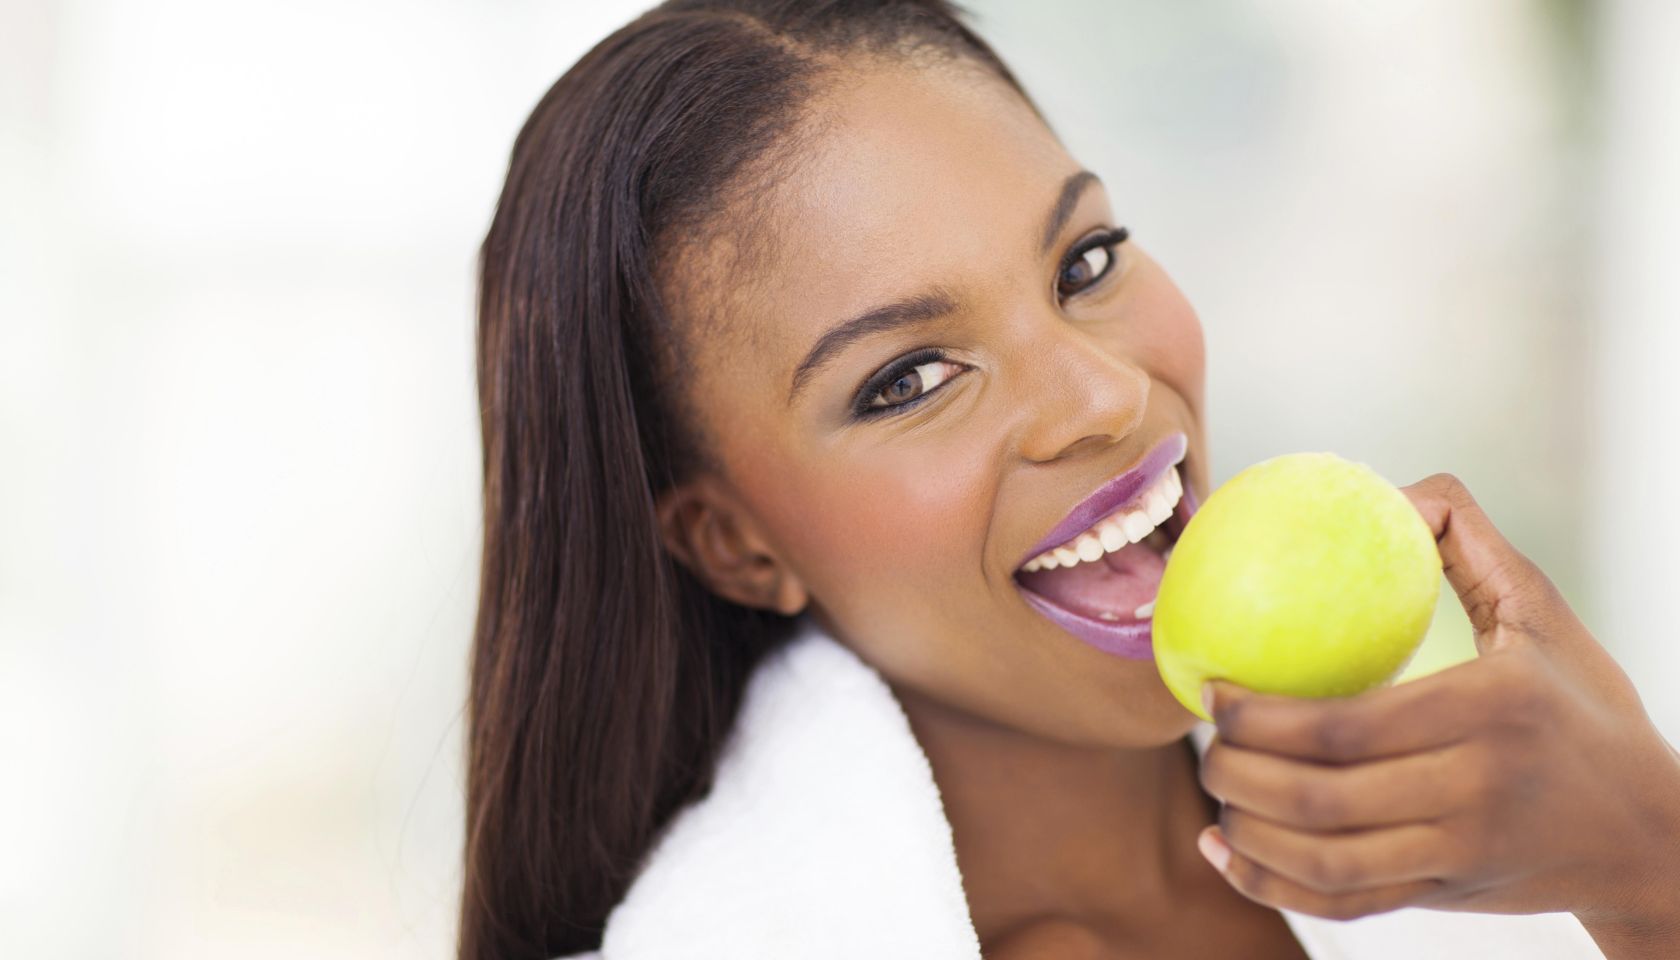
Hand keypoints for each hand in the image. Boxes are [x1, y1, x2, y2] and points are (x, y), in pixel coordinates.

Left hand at [1193, 473, 1679, 956]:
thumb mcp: (1542, 615)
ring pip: (1323, 860)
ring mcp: (1460, 854)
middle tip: (1203, 742)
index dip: (1261, 717)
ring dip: (1245, 831)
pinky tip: (1226, 854)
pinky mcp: (1447, 895)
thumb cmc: (1584, 707)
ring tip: (1213, 794)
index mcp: (1489, 710)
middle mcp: (1475, 790)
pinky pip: (1344, 902)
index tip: (1216, 691)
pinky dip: (1274, 886)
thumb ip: (1470, 544)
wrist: (1648, 832)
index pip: (1346, 727)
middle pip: (1319, 797)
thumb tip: (1390, 490)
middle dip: (1235, 773)